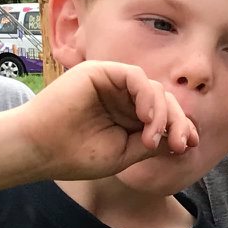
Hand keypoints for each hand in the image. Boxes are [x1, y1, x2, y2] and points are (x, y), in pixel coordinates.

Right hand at [12, 60, 196, 178]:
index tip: (188, 145)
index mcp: (129, 117)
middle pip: (165, 100)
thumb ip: (152, 143)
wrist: (39, 149)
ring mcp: (112, 84)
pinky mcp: (101, 72)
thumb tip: (183, 140)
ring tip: (152, 136)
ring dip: (163, 113)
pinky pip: (135, 76)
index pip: (165, 116)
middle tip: (179, 144)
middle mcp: (123, 98)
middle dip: (178, 122)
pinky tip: (146, 117)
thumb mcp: (125, 154)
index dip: (181, 127)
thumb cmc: (76, 155)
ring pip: (154, 89)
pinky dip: (147, 95)